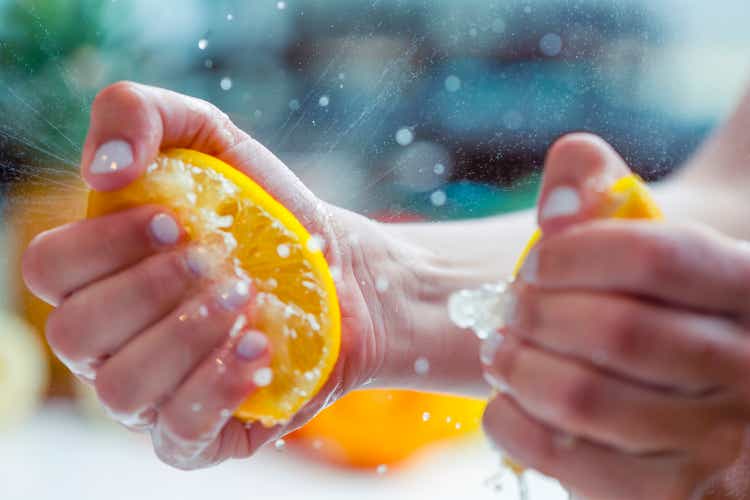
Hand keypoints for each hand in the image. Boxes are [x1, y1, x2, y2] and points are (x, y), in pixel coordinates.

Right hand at [22, 82, 391, 468]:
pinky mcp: (199, 433)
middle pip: (75, 331)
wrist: (338, 271)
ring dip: (188, 334)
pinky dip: (216, 387)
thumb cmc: (265, 213)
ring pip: (120, 387)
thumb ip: (139, 114)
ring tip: (246, 301)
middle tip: (217, 260)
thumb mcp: (211, 138)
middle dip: (152, 287)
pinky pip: (176, 432)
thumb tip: (101, 169)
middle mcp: (110, 339)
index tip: (176, 220)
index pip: (49, 270)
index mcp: (99, 274)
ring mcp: (149, 393)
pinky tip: (257, 349)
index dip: (103, 245)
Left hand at [480, 134, 749, 498]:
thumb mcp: (659, 239)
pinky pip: (573, 464)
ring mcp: (719, 441)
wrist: (701, 378)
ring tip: (500, 351)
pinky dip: (516, 427)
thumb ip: (611, 194)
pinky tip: (505, 403)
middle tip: (507, 308)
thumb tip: (569, 167)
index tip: (533, 261)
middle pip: (616, 331)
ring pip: (585, 399)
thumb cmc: (665, 299)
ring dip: (519, 368)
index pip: (656, 257)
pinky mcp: (675, 495)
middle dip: (537, 313)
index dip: (575, 255)